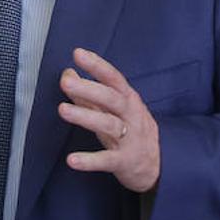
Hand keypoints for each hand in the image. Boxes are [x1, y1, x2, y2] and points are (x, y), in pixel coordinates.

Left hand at [57, 48, 159, 192]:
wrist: (157, 165)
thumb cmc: (131, 132)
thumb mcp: (113, 110)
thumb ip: (89, 94)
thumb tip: (67, 74)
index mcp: (128, 99)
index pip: (113, 78)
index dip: (97, 65)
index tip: (78, 54)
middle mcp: (131, 115)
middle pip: (111, 98)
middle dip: (89, 89)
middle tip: (66, 82)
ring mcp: (129, 138)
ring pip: (109, 125)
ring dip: (85, 116)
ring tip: (63, 110)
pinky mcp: (124, 161)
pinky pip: (107, 160)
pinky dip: (89, 161)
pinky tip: (72, 160)